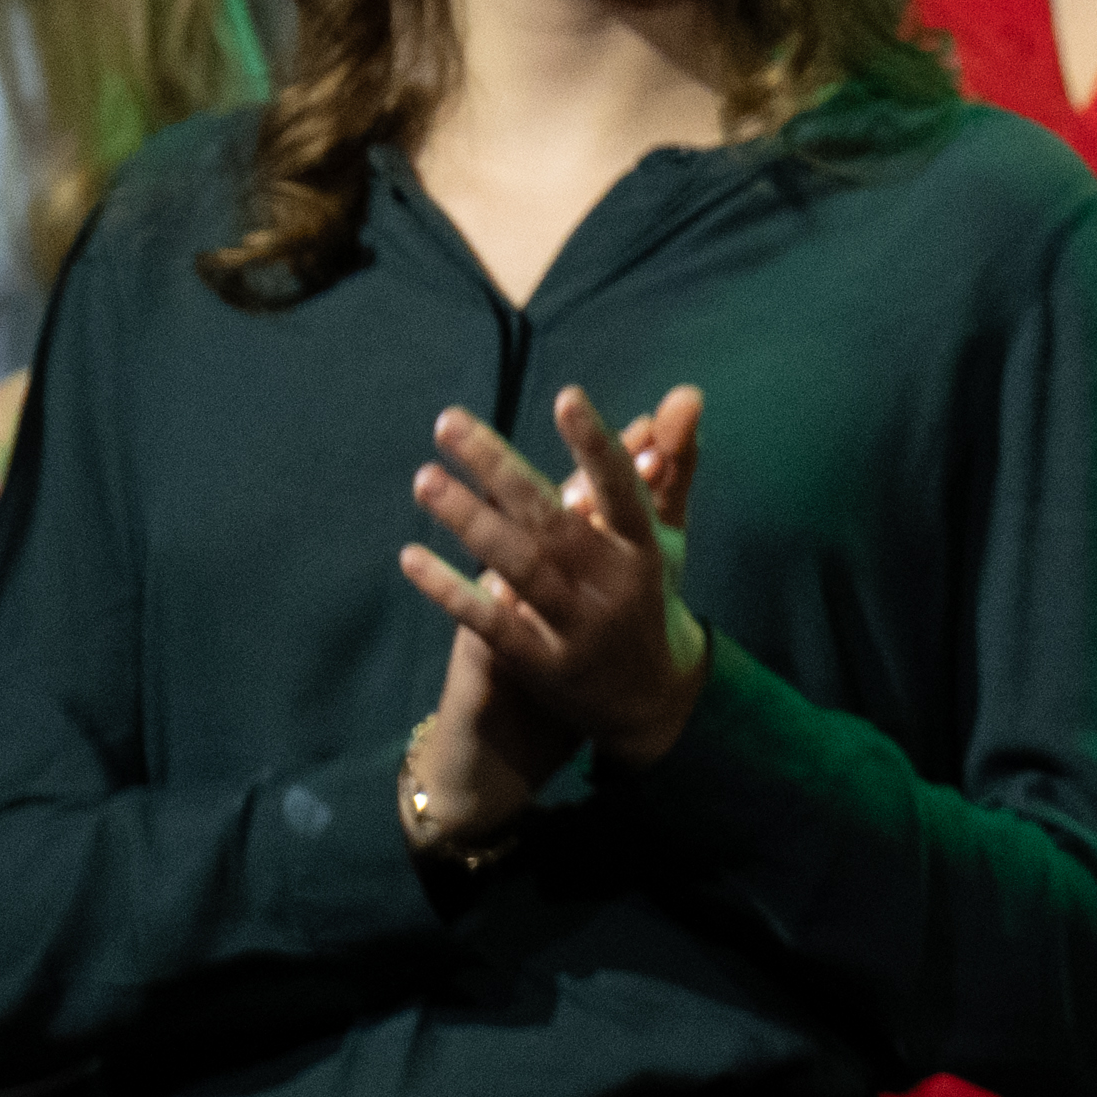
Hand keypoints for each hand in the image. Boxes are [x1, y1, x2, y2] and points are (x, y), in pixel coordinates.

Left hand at [399, 379, 710, 848]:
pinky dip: (451, 590)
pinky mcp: (543, 666)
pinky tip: (411, 557)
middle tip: (448, 422)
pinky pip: (492, 623)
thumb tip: (686, 393)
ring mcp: (577, 629)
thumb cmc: (649, 595)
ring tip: (424, 479)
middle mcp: (613, 586)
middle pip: (553, 521)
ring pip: (518, 568)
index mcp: (644, 548)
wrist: (654, 703)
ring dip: (469, 521)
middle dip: (499, 468)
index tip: (566, 396)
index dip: (597, 445)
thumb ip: (670, 462)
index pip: (623, 489)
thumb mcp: (667, 532)